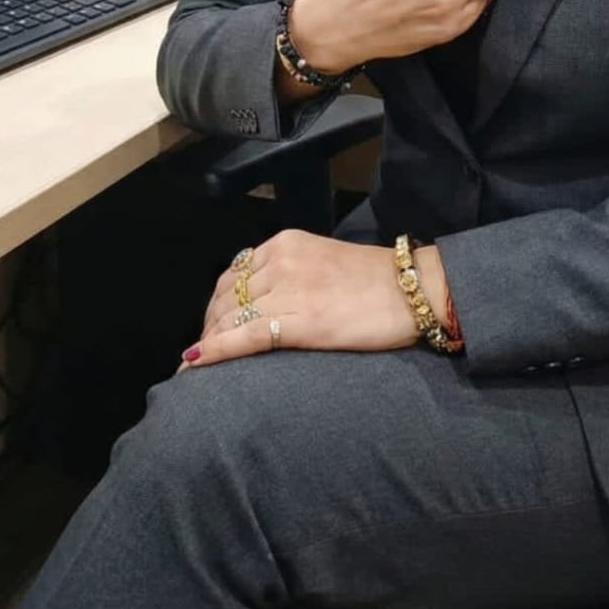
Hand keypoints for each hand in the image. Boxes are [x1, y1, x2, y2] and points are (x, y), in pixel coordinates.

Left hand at [178, 230, 449, 368]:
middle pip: (225, 296)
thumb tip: (262, 301)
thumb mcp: (323, 262)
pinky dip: (215, 352)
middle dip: (210, 325)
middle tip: (207, 351)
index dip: (217, 304)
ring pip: (229, 317)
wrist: (414, 291)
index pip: (233, 274)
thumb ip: (290, 273)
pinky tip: (195, 365)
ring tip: (201, 366)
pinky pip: (244, 337)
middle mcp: (280, 259)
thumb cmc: (376, 281)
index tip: (213, 327)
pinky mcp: (299, 320)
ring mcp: (288, 288)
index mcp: (286, 243)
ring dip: (210, 342)